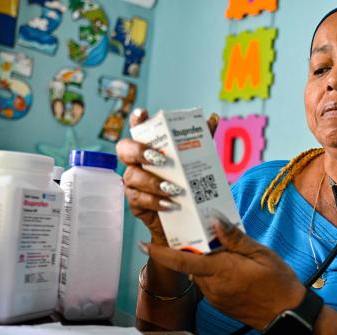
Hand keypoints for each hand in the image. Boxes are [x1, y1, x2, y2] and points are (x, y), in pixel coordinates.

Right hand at [116, 108, 219, 243]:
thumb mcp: (196, 161)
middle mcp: (136, 162)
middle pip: (125, 150)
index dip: (137, 120)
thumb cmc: (186, 184)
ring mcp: (133, 182)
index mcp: (149, 147)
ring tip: (173, 189)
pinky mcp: (135, 203)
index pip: (139, 129)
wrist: (184, 218)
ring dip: (153, 182)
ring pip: (132, 177)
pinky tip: (170, 204)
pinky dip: (155, 201)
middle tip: (160, 158)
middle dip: (139, 151)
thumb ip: (202, 139)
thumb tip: (212, 118)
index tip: (143, 114)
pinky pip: (138, 199)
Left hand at [140, 217, 306, 329]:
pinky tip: (227, 264)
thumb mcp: (260, 253)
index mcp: (221, 271)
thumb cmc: (278, 283)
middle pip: (190, 263)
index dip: (160, 253)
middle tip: (198, 229)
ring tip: (219, 246)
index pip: (183, 261)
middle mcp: (212, 286)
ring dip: (202, 259)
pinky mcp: (219, 303)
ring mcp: (214, 297)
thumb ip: (234, 238)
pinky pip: (207, 282)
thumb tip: (213, 220)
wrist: (287, 316)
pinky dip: (211, 271)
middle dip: (190, 247)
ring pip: (198, 273)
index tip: (144, 244)